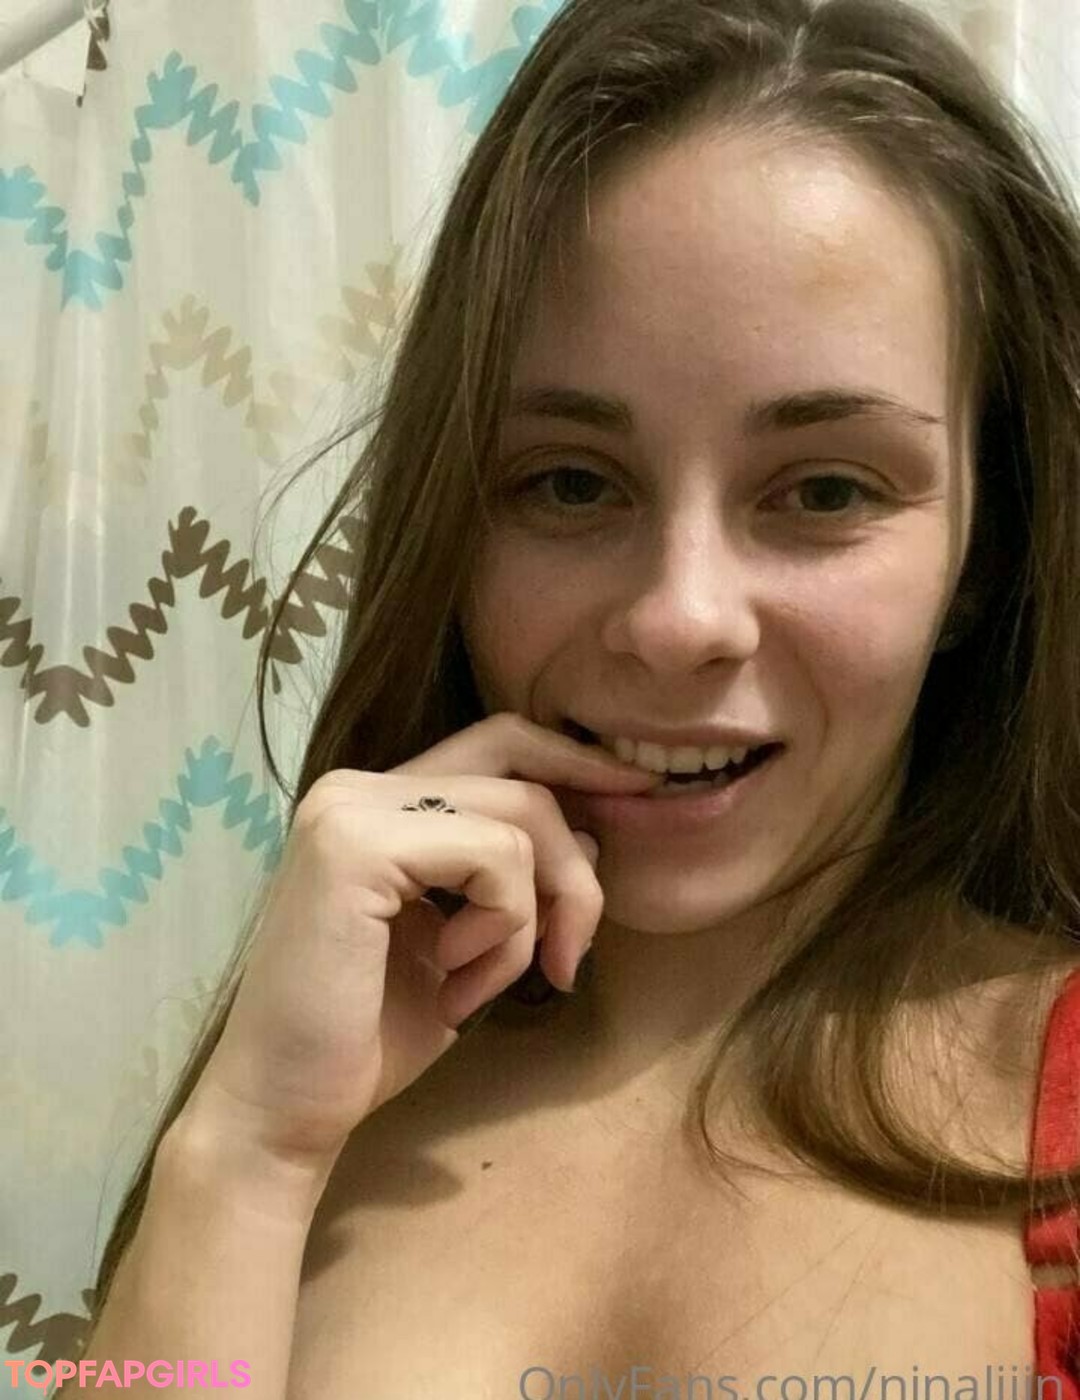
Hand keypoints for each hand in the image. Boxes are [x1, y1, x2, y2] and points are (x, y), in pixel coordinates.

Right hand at [178, 713, 659, 1171]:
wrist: (286, 1110)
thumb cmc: (371, 1035)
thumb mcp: (466, 940)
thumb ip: (512, 877)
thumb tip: (594, 830)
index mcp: (379, 801)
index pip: (501, 742)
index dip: (575, 761)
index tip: (639, 794)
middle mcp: (357, 786)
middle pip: (524, 774)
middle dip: (575, 865)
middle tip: (573, 953)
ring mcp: (350, 808)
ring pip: (522, 816)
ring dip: (532, 919)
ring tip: (481, 985)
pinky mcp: (354, 845)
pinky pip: (494, 858)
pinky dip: (503, 930)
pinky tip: (454, 981)